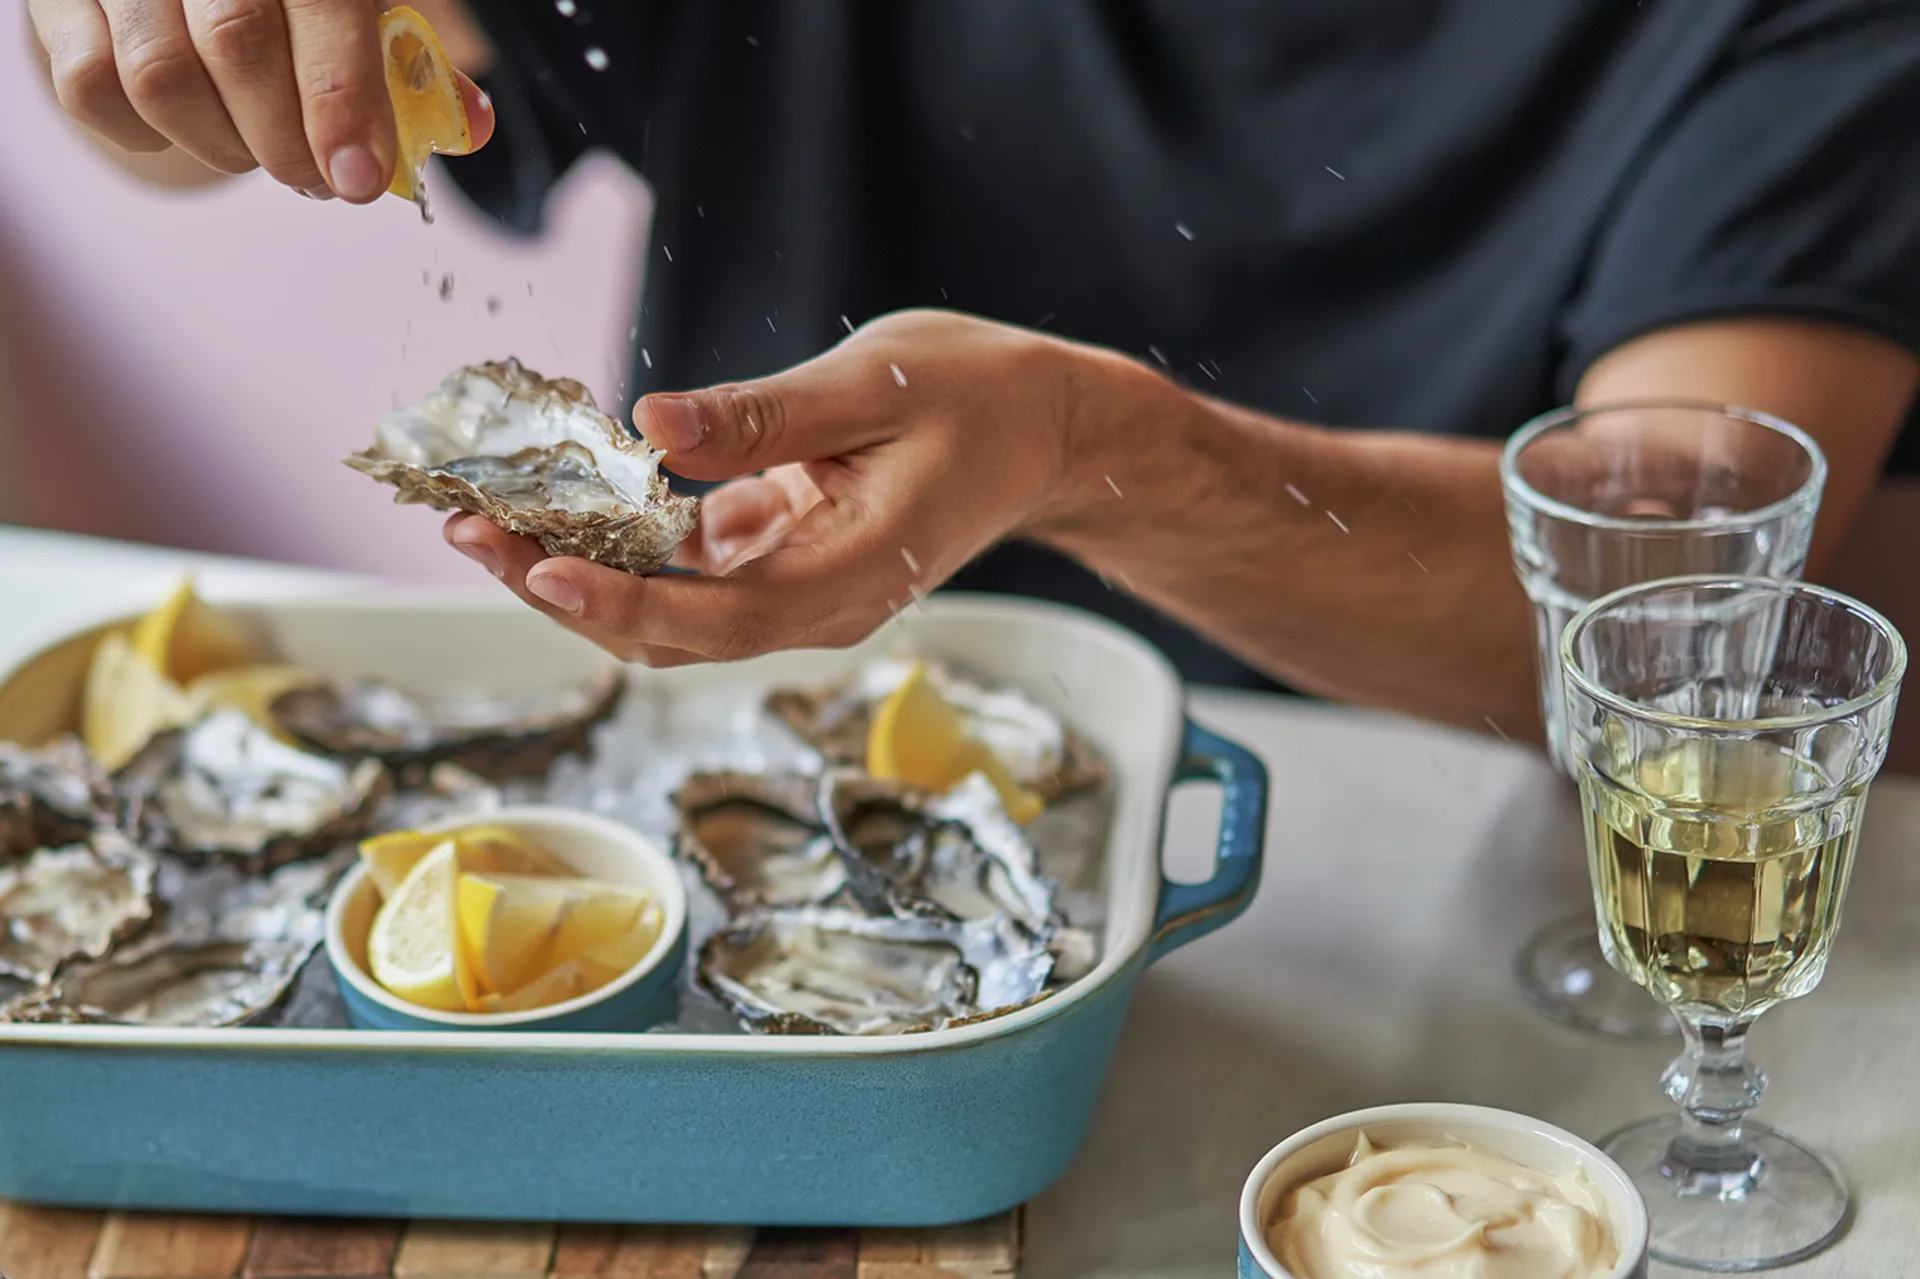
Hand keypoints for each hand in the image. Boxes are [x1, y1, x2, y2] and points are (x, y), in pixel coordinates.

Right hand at [27, 0, 493, 200]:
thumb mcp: (356, 11)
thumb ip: (410, 68)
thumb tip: (469, 126)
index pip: (322, 4)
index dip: (342, 99)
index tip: (359, 179)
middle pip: (237, 44)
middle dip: (287, 141)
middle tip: (316, 180)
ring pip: (159, 76)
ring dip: (221, 145)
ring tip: (255, 152)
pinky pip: (89, 88)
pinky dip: (144, 136)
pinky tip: (183, 128)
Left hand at [444, 310, 1123, 665]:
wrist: (1048, 430)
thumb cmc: (982, 400)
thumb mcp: (875, 387)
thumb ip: (764, 416)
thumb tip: (653, 424)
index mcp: (848, 574)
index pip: (719, 617)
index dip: (623, 604)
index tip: (540, 569)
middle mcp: (815, 602)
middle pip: (670, 629)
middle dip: (563, 588)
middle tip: (469, 525)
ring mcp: (796, 586)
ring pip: (667, 606)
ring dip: (577, 567)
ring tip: (489, 513)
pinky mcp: (781, 555)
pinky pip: (687, 566)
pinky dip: (621, 537)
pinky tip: (564, 490)